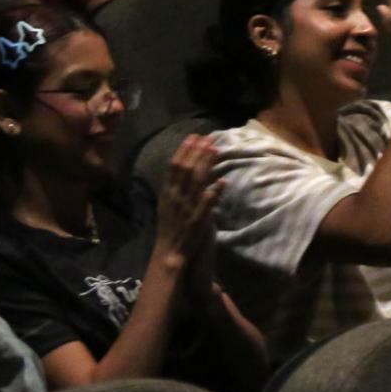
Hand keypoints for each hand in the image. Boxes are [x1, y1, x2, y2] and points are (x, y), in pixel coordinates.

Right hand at [153, 135, 223, 296]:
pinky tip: (223, 182)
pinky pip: (207, 204)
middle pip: (186, 170)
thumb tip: (183, 173)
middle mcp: (175, 198)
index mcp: (167, 193)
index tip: (194, 137)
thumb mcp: (168, 206)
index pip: (174, 166)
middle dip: (197, 152)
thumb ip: (175, 190)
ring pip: (196, 182)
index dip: (184, 150)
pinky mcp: (197, 220)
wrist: (170, 254)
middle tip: (207, 138)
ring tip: (216, 151)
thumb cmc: (171, 230)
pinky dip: (215, 192)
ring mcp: (186, 208)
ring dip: (206, 165)